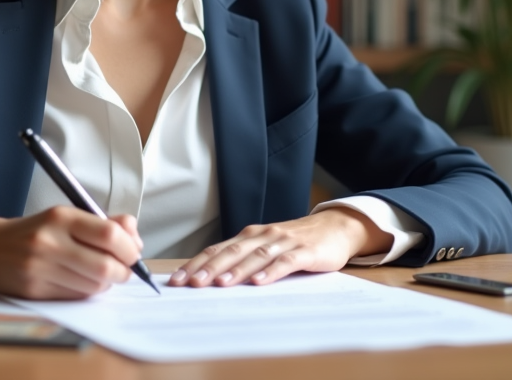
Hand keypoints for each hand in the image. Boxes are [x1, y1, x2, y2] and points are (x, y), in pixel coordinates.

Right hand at [0, 207, 143, 299]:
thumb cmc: (33, 231)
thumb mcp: (65, 217)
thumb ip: (102, 223)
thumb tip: (133, 233)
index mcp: (61, 217)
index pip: (109, 235)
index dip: (129, 248)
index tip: (133, 251)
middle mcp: (50, 241)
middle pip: (105, 266)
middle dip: (123, 272)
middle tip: (124, 269)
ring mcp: (40, 268)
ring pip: (93, 286)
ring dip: (106, 284)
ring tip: (100, 274)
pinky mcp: (34, 291)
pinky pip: (76, 297)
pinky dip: (87, 292)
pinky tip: (82, 282)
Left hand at [167, 208, 391, 287]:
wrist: (334, 228)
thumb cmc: (296, 243)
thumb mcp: (267, 248)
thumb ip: (243, 260)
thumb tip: (211, 279)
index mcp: (250, 236)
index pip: (217, 249)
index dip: (196, 263)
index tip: (178, 280)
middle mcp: (263, 236)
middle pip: (231, 252)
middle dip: (209, 268)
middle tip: (191, 283)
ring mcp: (284, 242)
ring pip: (255, 256)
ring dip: (236, 270)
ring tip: (220, 283)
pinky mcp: (305, 252)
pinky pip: (285, 262)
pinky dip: (270, 272)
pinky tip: (259, 282)